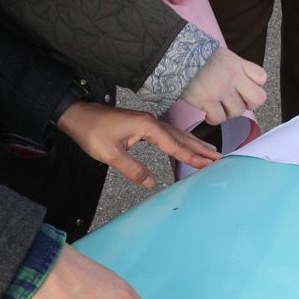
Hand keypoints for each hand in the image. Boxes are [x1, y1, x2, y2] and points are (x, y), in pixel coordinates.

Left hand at [57, 100, 217, 187]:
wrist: (78, 115)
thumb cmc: (92, 132)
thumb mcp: (111, 155)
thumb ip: (133, 169)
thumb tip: (151, 183)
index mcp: (147, 127)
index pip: (174, 145)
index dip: (192, 156)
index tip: (209, 164)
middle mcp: (151, 122)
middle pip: (181, 137)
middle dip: (200, 148)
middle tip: (220, 158)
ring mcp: (147, 122)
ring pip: (176, 135)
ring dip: (193, 144)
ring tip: (210, 152)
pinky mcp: (142, 125)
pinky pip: (167, 135)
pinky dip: (180, 142)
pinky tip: (184, 146)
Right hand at [180, 47, 267, 124]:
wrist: (175, 56)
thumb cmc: (196, 57)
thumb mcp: (222, 56)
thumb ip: (235, 68)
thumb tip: (241, 84)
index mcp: (238, 64)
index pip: (262, 78)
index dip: (255, 86)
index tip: (244, 88)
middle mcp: (233, 76)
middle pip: (258, 98)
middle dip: (249, 104)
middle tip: (238, 103)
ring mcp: (221, 89)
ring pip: (238, 111)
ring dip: (228, 113)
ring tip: (218, 107)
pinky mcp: (207, 100)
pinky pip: (219, 118)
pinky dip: (214, 119)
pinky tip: (208, 113)